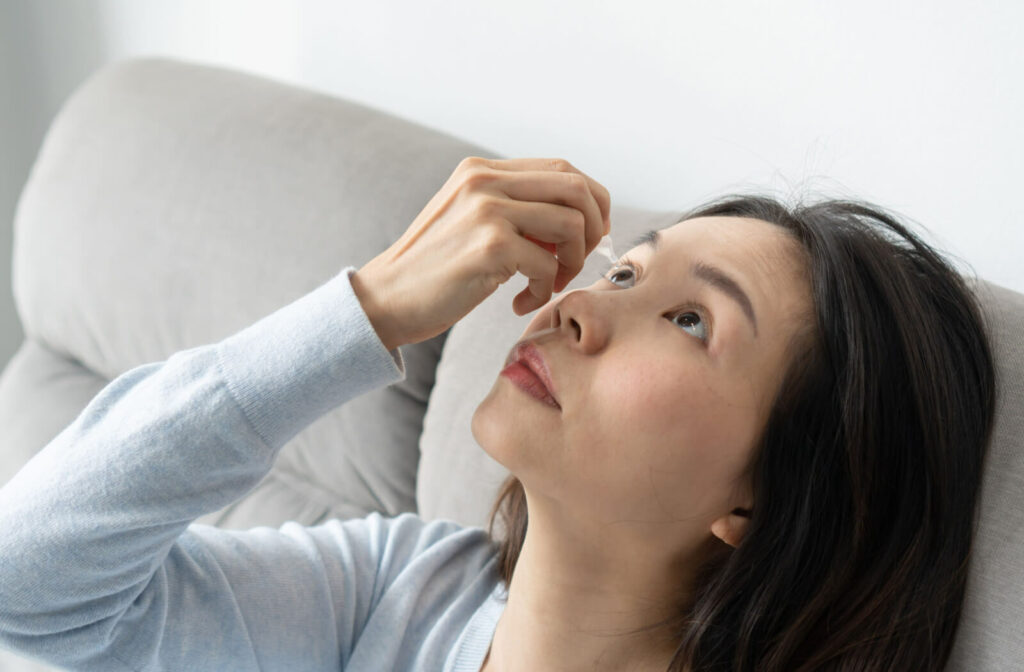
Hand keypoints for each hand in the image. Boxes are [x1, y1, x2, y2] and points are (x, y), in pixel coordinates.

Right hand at [351, 157, 610, 349]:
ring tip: (548, 284)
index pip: (563, 168)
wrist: (384, 300)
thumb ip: (514, 210)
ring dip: (573, 263)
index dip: (591, 202)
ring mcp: (487, 210)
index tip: (590, 235)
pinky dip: (543, 291)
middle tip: (577, 263)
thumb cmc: (433, 271)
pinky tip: (520, 302)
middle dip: (593, 229)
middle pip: (576, 189)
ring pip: (571, 225)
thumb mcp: (471, 222)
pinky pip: (547, 265)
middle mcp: (485, 181)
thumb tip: (577, 222)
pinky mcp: (489, 246)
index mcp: (482, 170)